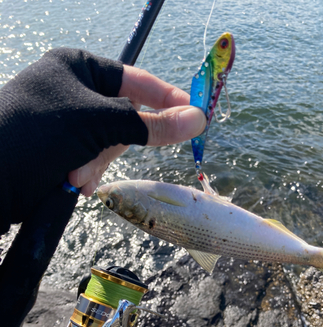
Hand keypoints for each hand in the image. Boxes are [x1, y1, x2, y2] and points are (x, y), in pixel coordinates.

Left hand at [69, 66, 205, 195]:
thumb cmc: (43, 131)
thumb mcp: (100, 123)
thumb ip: (151, 124)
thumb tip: (197, 120)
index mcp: (82, 68)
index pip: (139, 80)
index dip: (168, 98)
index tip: (196, 114)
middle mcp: (77, 89)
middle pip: (124, 117)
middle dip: (113, 146)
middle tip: (99, 153)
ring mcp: (69, 118)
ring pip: (107, 142)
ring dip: (97, 163)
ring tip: (77, 174)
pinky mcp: (63, 145)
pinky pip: (92, 157)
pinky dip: (88, 172)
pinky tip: (75, 181)